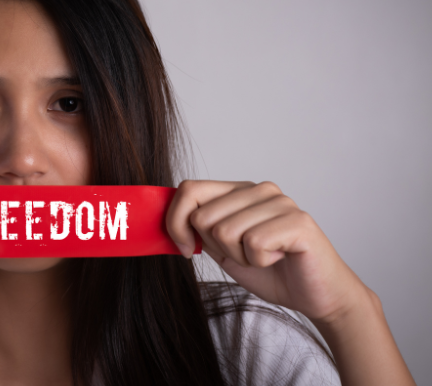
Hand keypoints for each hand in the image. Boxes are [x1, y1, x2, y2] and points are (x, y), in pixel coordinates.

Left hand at [166, 180, 367, 324]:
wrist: (316, 296)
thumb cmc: (272, 272)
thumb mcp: (223, 251)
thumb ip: (199, 232)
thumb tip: (169, 221)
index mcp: (239, 192)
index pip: (190, 189)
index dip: (176, 221)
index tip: (183, 248)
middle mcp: (259, 190)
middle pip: (203, 216)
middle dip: (217, 248)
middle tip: (246, 255)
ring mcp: (281, 202)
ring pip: (225, 231)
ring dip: (241, 257)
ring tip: (266, 257)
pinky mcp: (298, 221)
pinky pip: (253, 243)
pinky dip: (261, 261)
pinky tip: (280, 259)